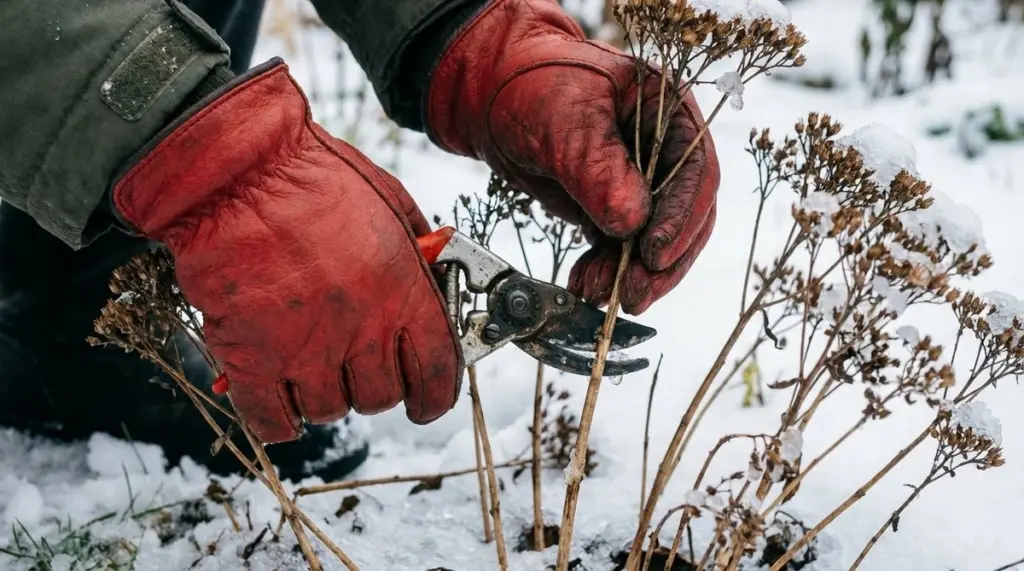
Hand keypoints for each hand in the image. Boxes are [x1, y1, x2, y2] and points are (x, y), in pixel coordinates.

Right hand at [111, 61, 461, 443]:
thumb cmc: (308, 174)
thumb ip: (416, 250)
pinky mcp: (250, 359)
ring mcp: (305, 349)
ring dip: (324, 395)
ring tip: (310, 363)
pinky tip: (278, 399)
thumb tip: (432, 276)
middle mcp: (362, 329)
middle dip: (373, 386)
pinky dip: (278, 420)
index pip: (437, 373)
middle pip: (380, 397)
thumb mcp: (388, 201)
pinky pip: (272, 421)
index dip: (434, 396)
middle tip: (356, 364)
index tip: (426, 402)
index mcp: (403, 292)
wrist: (233, 170)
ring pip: (329, 410)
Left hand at [425, 0, 719, 314]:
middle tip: (633, 295)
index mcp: (670, 112)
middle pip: (684, 216)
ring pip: (652, 241)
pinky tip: (586, 285)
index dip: (681, 219)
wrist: (490, 95)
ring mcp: (640, 183)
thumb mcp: (565, 118)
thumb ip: (599, 169)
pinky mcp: (611, 208)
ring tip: (597, 294)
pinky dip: (606, 271)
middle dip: (660, 262)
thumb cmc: (531, 86)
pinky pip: (620, 248)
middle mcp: (665, 150)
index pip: (696, 172)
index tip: (654, 255)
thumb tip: (633, 223)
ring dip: (629, 274)